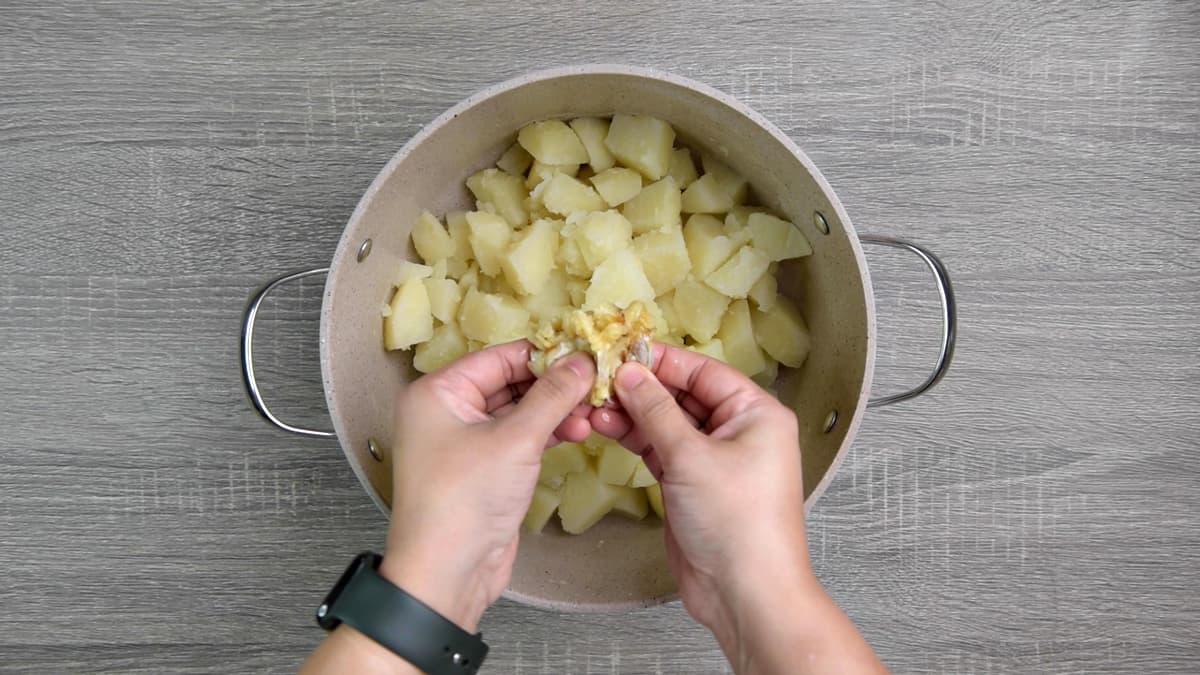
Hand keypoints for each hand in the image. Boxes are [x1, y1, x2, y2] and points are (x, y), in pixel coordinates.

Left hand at [381, 341, 595, 631]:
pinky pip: (518, 438)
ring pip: (518, 412)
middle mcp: (447, 411)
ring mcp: (465, 442)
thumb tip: (582, 361)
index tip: (586, 352)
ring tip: (591, 414)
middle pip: (510, 382)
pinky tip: (577, 432)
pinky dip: (546, 434)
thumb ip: (552, 396)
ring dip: (555, 411)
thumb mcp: (516, 439)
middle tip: (596, 384)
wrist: (446, 573)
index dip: (544, 354)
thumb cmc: (465, 499)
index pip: (499, 357)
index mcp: (438, 392)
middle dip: (554, 385)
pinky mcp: (483, 469)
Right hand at [590, 344, 809, 637]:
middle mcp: (737, 430)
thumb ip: (656, 411)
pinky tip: (607, 427)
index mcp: (755, 412)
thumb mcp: (692, 457)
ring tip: (596, 405)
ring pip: (667, 423)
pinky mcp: (690, 483)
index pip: (704, 370)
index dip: (662, 360)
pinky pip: (660, 449)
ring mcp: (713, 458)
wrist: (745, 592)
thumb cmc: (738, 520)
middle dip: (641, 388)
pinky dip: (635, 438)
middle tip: (599, 378)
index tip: (621, 349)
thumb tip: (629, 373)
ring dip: (632, 414)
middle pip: (683, 394)